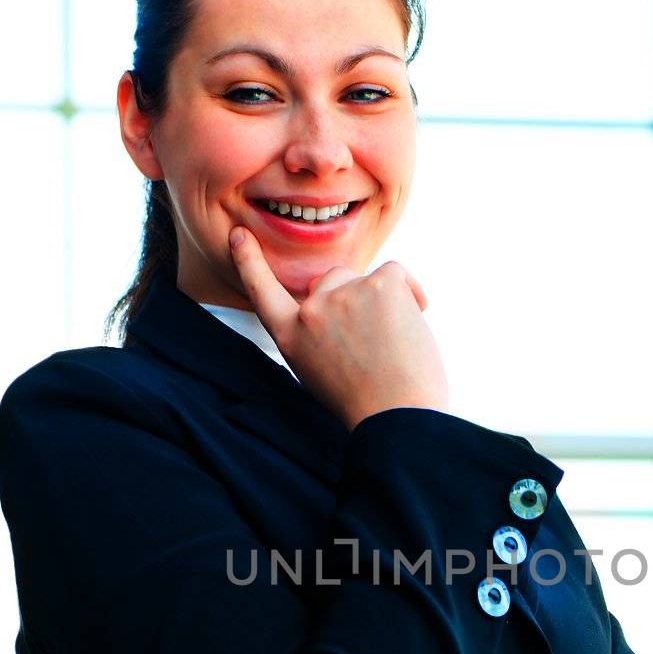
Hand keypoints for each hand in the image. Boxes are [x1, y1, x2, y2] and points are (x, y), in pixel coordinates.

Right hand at [228, 227, 449, 431]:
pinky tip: (414, 320)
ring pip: (367, 280)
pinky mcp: (381, 284)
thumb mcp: (320, 371)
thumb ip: (318, 333)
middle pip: (333, 279)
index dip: (249, 262)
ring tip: (393, 346)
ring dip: (384, 304)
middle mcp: (311, 312)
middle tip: (374, 346)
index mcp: (291, 338)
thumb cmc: (367, 403)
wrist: (397, 417)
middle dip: (355, 300)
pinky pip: (396, 273)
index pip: (262, 292)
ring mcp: (345, 294)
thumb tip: (339, 296)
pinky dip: (410, 293)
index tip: (238, 236)